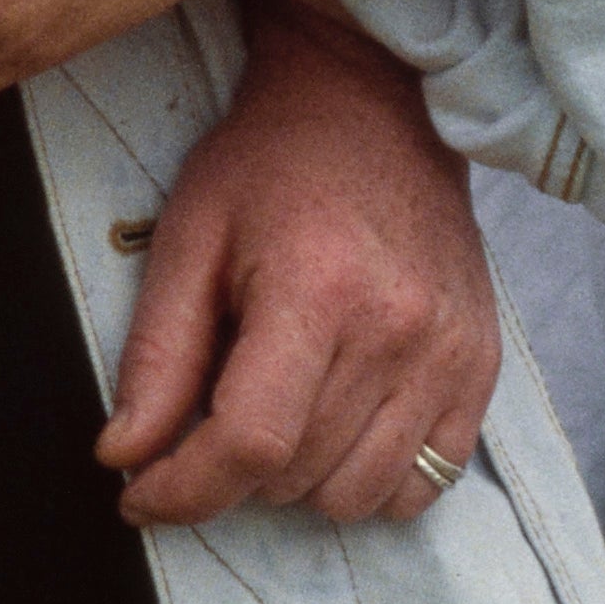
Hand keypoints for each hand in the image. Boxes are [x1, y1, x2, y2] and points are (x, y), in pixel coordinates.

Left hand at [101, 0, 499, 527]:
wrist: (374, 108)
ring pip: (356, 495)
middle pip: (296, 475)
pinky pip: (424, 486)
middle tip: (210, 410)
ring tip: (277, 409)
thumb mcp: (190, 238)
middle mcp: (398, 329)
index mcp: (317, 289)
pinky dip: (369, 480)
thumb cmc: (271, 166)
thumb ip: (156, 356)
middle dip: (231, 470)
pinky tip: (336, 425)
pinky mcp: (481, 367)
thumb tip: (123, 456)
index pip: (251, 441)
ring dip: (298, 480)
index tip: (139, 494)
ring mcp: (450, 353)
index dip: (184, 489)